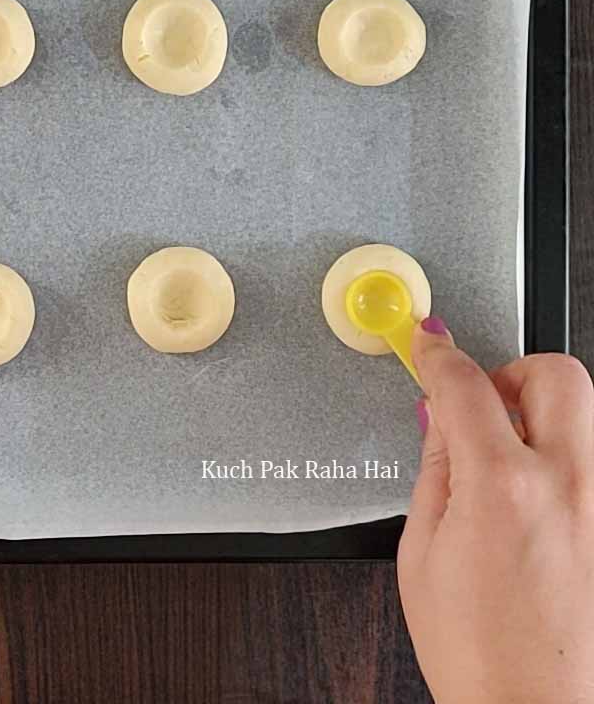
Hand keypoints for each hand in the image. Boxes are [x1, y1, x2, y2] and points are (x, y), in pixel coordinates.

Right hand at [399, 319, 593, 703]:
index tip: (429, 344)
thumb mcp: (423, 553)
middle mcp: (571, 488)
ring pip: (585, 418)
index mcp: (505, 489)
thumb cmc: (480, 655)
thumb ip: (436, 472)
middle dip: (513, 371)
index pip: (466, 385)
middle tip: (483, 400)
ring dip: (542, 417)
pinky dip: (561, 462)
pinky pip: (592, 467)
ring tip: (508, 456)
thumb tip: (441, 422)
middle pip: (558, 374)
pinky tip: (531, 500)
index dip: (438, 354)